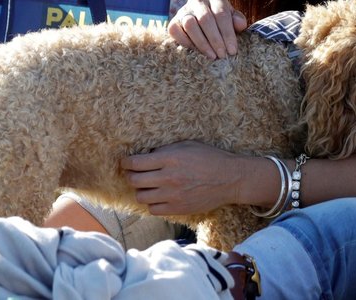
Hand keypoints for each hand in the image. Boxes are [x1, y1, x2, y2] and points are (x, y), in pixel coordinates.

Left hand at [121, 141, 247, 214]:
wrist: (230, 179)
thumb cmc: (209, 158)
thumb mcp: (186, 145)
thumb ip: (165, 150)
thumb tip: (146, 155)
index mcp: (169, 159)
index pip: (136, 163)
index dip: (126, 163)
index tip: (125, 163)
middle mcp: (168, 178)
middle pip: (134, 181)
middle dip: (130, 176)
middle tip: (133, 173)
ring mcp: (172, 195)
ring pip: (141, 197)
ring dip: (141, 190)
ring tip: (147, 186)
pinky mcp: (178, 209)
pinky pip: (154, 210)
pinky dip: (152, 203)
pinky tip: (157, 197)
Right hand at [168, 0, 246, 58]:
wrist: (204, 28)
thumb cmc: (222, 24)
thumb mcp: (233, 20)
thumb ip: (238, 21)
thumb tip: (239, 24)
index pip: (221, 14)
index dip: (227, 33)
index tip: (232, 50)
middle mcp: (197, 0)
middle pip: (205, 19)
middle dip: (215, 39)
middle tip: (222, 55)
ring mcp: (183, 10)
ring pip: (190, 24)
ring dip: (202, 42)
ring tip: (212, 56)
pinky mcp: (173, 22)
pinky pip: (176, 32)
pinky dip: (187, 43)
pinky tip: (197, 52)